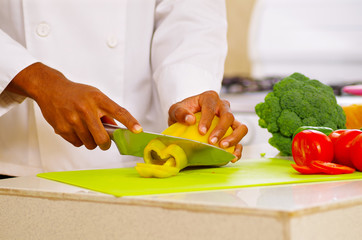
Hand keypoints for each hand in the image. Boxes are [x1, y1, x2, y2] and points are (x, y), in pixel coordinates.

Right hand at [6, 62, 141, 149]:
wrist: (50, 88)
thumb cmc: (76, 93)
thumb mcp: (94, 95)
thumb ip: (106, 112)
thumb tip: (116, 130)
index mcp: (98, 99)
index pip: (118, 111)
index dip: (130, 122)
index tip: (138, 130)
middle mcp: (86, 109)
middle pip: (102, 138)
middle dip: (105, 143)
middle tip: (104, 141)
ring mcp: (73, 119)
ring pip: (89, 144)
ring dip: (91, 141)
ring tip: (86, 130)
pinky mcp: (62, 128)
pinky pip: (77, 144)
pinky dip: (79, 140)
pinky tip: (75, 129)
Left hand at [168, 90, 247, 161]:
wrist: (187, 120)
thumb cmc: (183, 113)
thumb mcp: (175, 110)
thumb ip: (180, 112)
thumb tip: (190, 119)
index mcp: (210, 98)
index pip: (211, 106)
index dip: (208, 119)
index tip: (201, 132)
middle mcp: (223, 107)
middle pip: (228, 116)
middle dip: (221, 130)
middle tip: (212, 142)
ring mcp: (230, 120)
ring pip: (241, 127)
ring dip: (234, 138)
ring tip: (223, 147)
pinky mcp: (233, 131)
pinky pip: (240, 140)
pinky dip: (238, 149)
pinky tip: (232, 157)